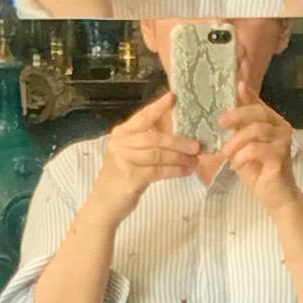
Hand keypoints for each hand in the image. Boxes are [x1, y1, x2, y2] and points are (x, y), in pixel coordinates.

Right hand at [89, 90, 194, 221]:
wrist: (105, 204)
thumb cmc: (122, 176)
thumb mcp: (131, 154)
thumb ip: (148, 141)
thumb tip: (178, 131)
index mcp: (122, 133)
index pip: (143, 117)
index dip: (158, 107)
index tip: (173, 97)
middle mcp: (121, 143)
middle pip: (154, 138)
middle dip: (178, 141)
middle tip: (197, 145)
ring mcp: (124, 160)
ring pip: (158, 154)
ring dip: (180, 157)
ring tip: (195, 160)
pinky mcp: (131, 177)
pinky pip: (158, 171)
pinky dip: (175, 170)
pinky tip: (186, 171)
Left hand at [216, 93, 300, 217]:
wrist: (275, 197)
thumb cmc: (258, 171)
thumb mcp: (243, 146)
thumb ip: (238, 127)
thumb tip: (224, 110)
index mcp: (273, 122)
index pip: (258, 103)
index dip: (247, 92)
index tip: (236, 82)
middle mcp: (282, 128)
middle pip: (258, 112)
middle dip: (237, 115)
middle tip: (220, 123)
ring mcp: (284, 142)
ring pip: (256, 130)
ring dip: (236, 141)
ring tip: (225, 154)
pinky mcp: (281, 157)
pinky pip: (257, 149)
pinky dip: (242, 156)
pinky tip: (236, 165)